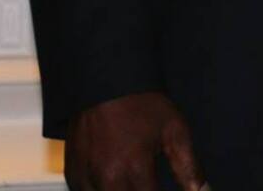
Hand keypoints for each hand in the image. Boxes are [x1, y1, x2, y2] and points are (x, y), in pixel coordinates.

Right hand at [65, 92, 203, 190]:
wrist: (106, 81)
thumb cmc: (143, 105)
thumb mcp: (175, 132)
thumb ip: (189, 168)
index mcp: (134, 170)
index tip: (167, 190)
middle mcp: (106, 179)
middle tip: (149, 184)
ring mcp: (85, 178)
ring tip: (134, 182)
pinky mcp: (72, 174)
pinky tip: (115, 182)